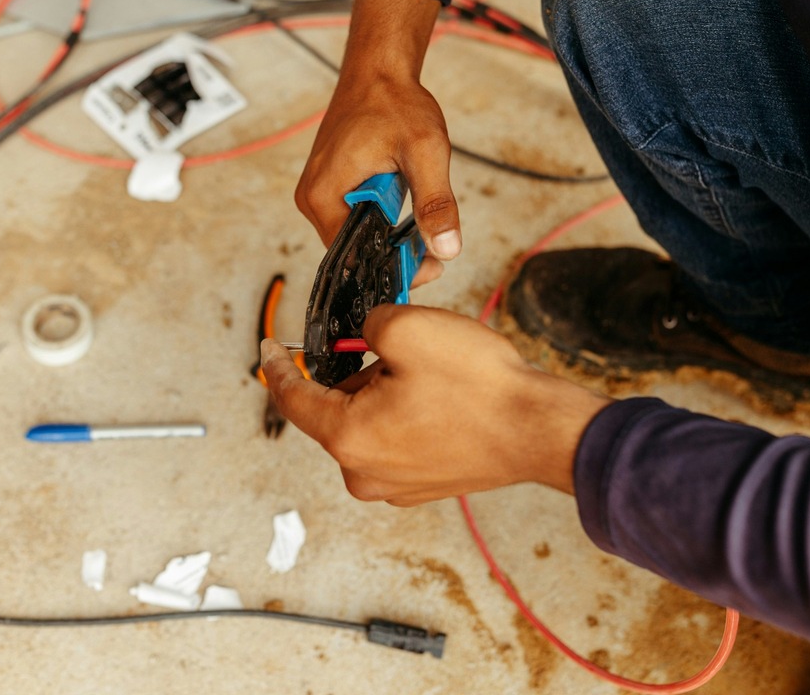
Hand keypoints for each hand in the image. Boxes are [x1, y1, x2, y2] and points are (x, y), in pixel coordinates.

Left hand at [260, 305, 612, 505]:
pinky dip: (407, 415)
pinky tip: (443, 399)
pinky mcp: (422, 487)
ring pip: (369, 422)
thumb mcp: (407, 327)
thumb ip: (367, 322)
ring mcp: (394, 487)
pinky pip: (397, 440)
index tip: (269, 344)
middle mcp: (363, 473)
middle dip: (359, 371)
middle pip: (337, 407)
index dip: (277, 364)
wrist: (540, 431)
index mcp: (347, 437)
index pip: (293, 397)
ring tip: (433, 376)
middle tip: (401, 348)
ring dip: (386, 393)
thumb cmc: (478, 386)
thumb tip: (367, 332)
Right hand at [296, 0, 460, 285]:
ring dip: (390, 231)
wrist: (380, 69)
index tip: (430, 265)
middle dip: (395, 251)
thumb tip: (446, 249)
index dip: (394, 267)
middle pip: (355, 250)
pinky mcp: (329, 185)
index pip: (354, 258)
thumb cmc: (395, 102)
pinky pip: (356, 215)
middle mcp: (312, 199)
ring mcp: (318, 192)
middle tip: (433, 244)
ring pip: (358, 233)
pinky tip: (403, 198)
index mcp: (323, 196)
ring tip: (418, 214)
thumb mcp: (425, 153)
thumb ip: (436, 204)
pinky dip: (382, 215)